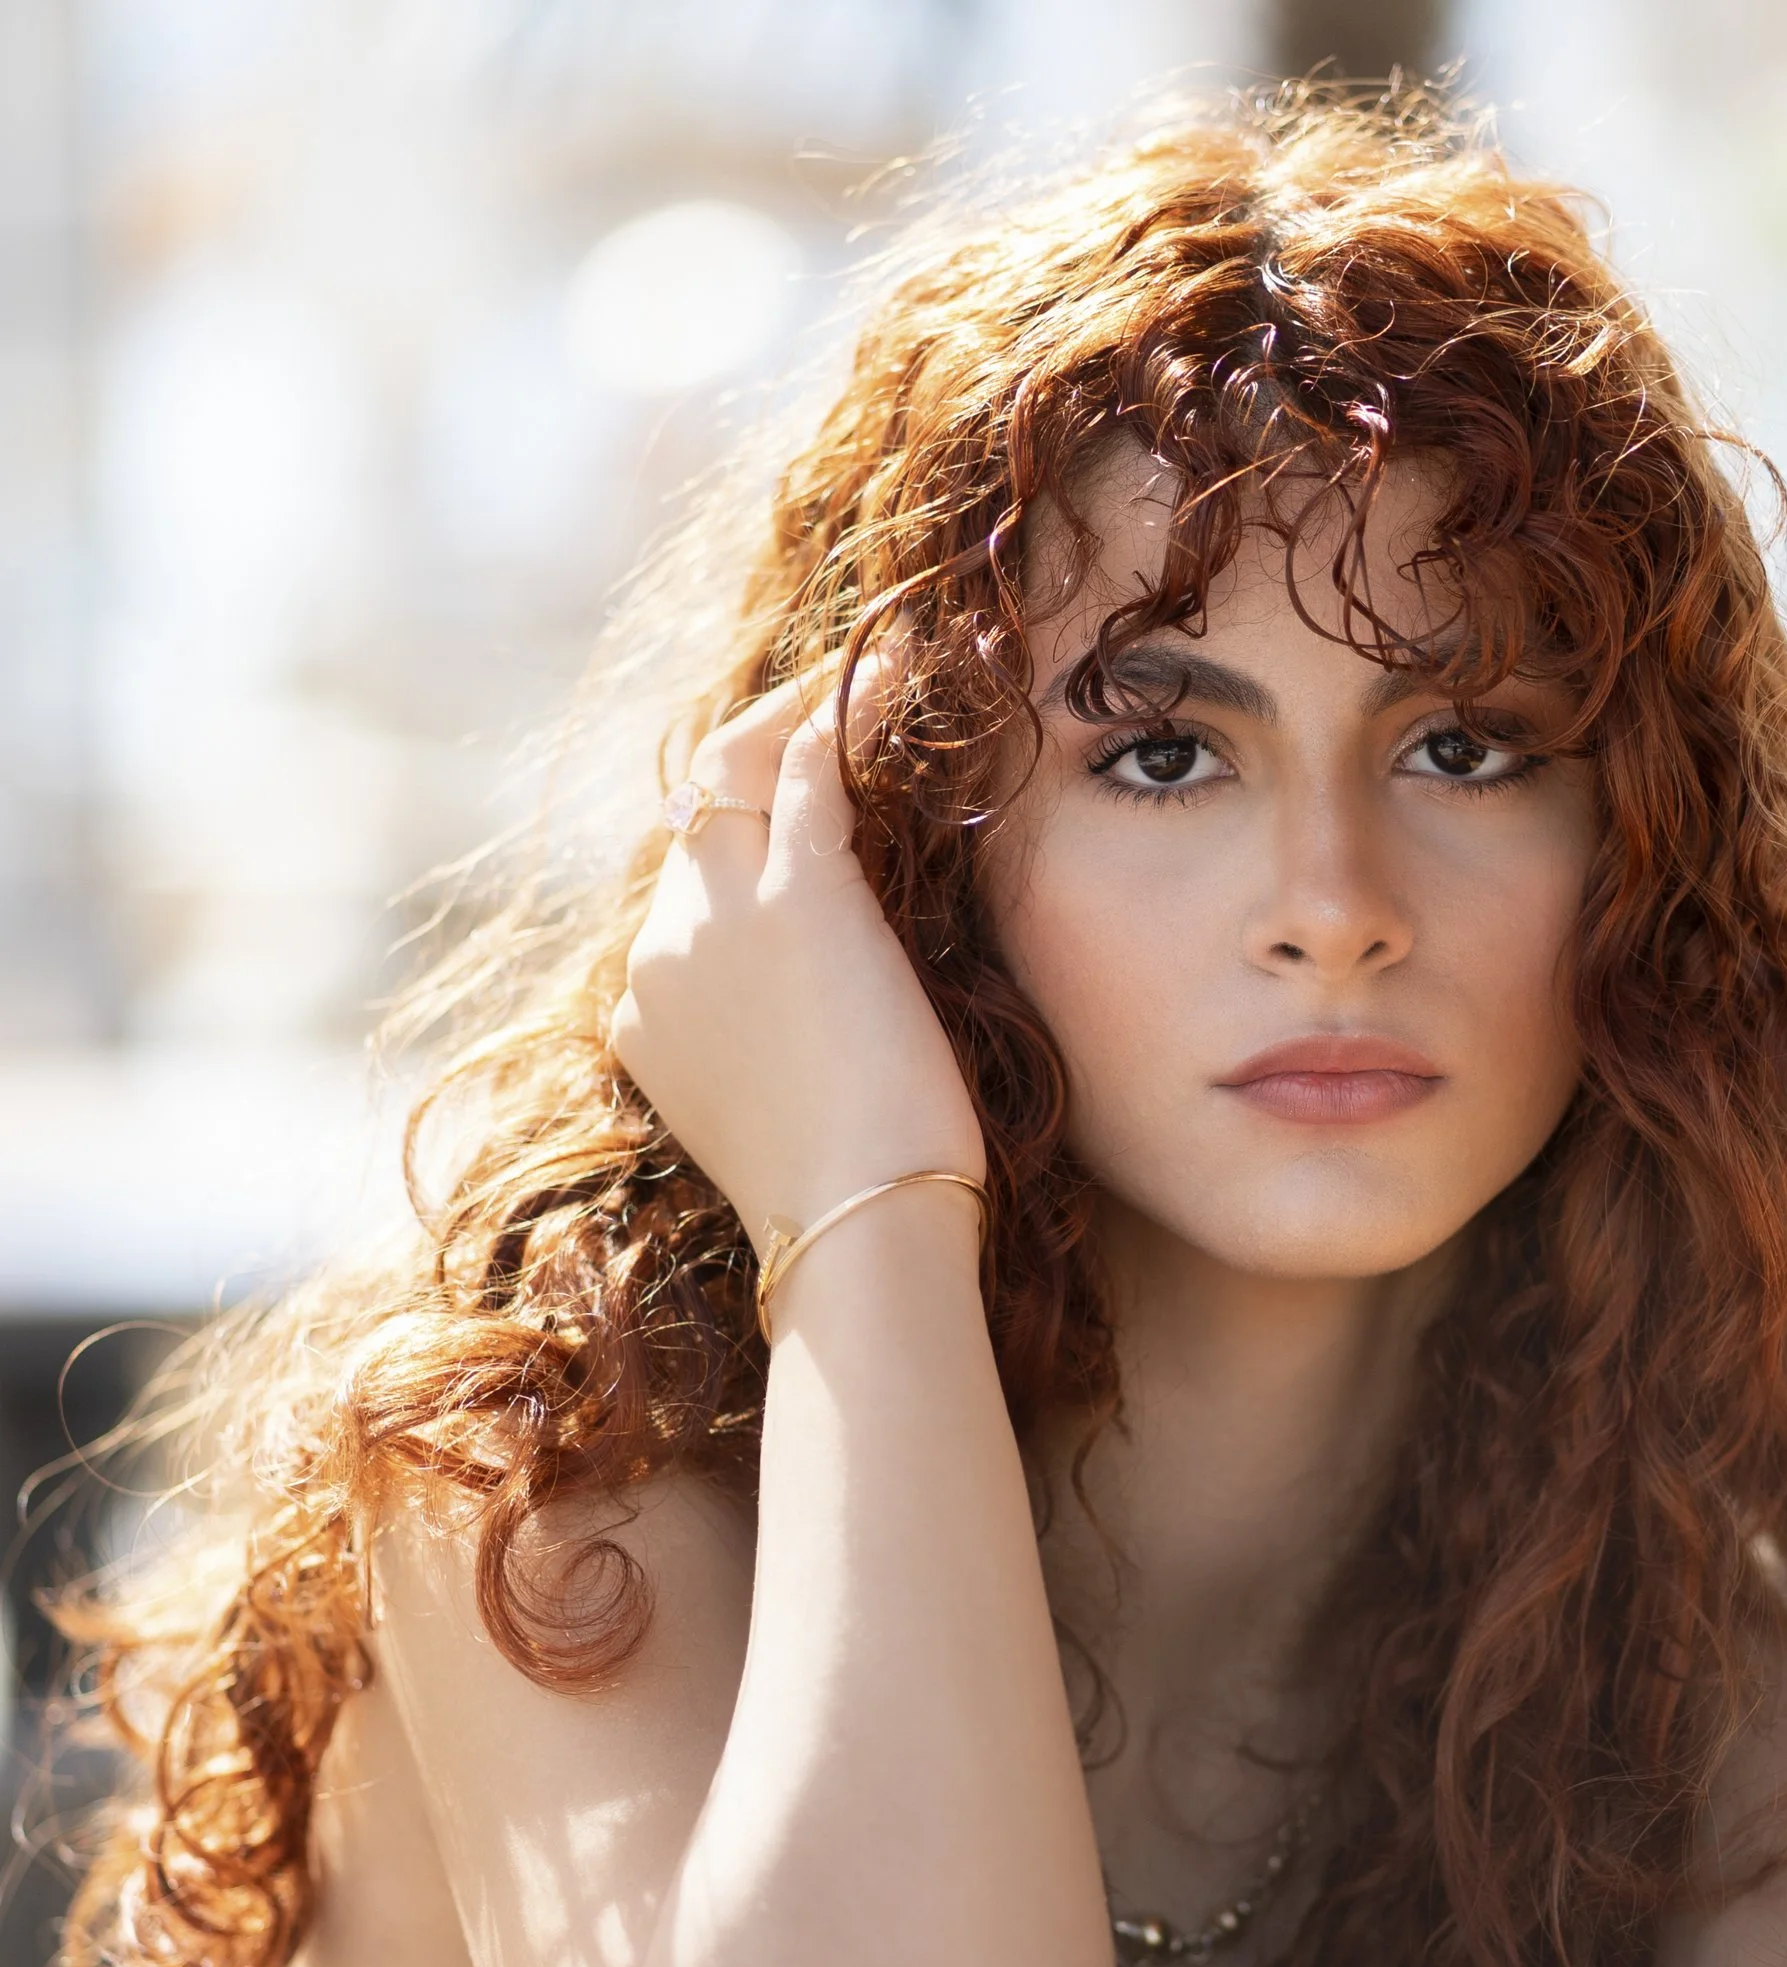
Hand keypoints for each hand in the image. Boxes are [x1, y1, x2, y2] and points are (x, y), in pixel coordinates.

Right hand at [608, 669, 986, 1250]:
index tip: (799, 793)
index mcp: (647, 1013)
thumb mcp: (780, 1111)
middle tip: (830, 699)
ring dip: (799, 708)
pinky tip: (894, 670)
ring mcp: (714, 921)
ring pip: (735, 770)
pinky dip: (846, 712)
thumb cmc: (853, 1203)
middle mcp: (658, 953)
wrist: (857, 1235)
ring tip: (869, 667)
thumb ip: (772, 1043)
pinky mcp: (798, 901)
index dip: (738, 830)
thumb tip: (827, 1014)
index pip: (684, 886)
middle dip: (758, 745)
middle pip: (696, 813)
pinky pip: (810, 771)